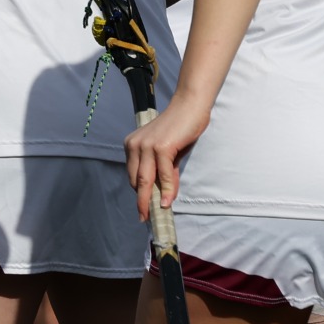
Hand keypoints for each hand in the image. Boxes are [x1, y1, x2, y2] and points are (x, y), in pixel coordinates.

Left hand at [126, 97, 210, 220]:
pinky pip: (163, 175)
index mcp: (132, 145)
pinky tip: (168, 201)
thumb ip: (166, 174)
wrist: (190, 106)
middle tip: (145, 217)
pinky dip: (167, 190)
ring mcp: (147, 146)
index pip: (133, 175)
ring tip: (156, 214)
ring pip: (146, 180)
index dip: (139, 193)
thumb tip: (166, 197)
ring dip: (151, 200)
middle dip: (141, 201)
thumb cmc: (180, 128)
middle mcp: (135, 145)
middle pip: (136, 180)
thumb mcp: (170, 154)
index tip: (142, 208)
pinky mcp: (161, 147)